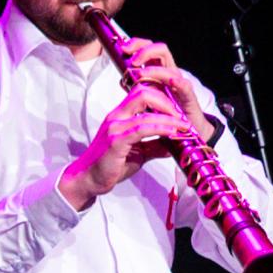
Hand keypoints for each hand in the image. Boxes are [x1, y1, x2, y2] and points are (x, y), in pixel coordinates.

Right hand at [60, 78, 202, 204]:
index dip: (162, 97)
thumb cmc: (110, 166)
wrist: (89, 180)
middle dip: (167, 101)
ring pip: (146, 110)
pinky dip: (160, 128)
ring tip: (183, 125)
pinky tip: (172, 133)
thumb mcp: (138, 153)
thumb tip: (174, 144)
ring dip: (169, 116)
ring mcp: (115, 127)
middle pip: (143, 92)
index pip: (141, 92)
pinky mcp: (116, 141)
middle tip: (182, 116)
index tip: (178, 111)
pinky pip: (142, 128)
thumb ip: (155, 146)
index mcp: (120, 116)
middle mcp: (116, 117)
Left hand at [110, 30, 212, 138]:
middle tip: (133, 59)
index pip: (150, 49)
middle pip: (161, 50)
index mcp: (159, 70)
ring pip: (169, 68)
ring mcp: (179, 84)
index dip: (137, 44)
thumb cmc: (165, 112)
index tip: (123, 48)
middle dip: (145, 51)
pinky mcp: (188, 97)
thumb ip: (139, 87)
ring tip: (140, 74)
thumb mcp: (148, 97)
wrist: (187, 129)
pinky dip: (178, 82)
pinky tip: (171, 81)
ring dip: (154, 69)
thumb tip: (122, 79)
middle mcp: (169, 73)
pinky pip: (184, 86)